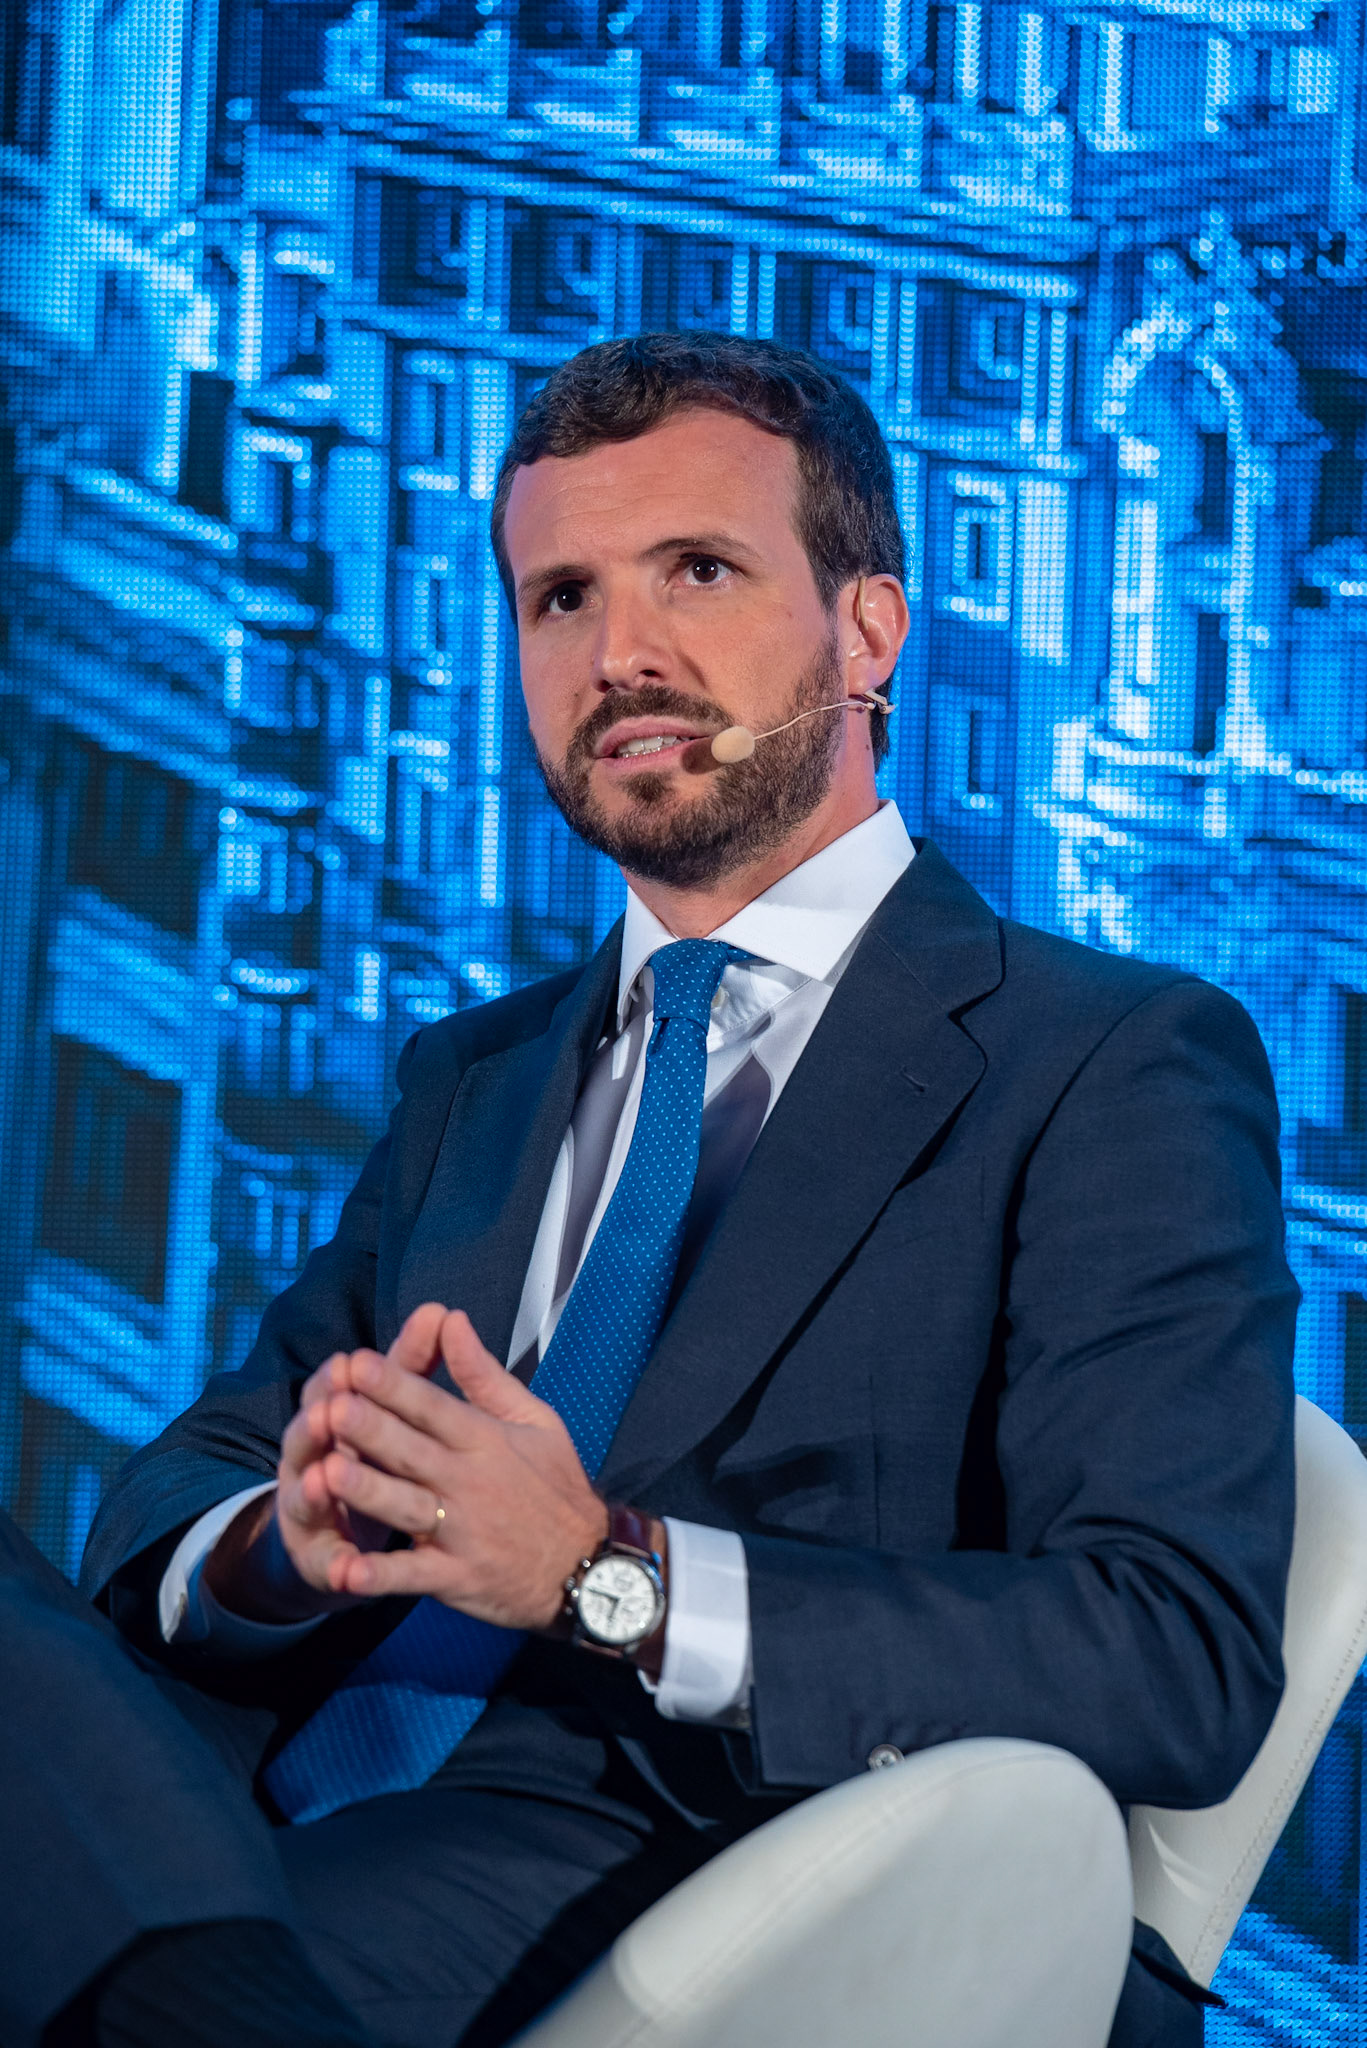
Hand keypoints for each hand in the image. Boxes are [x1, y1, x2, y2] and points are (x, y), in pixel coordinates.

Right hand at [202, 1304, 448, 1621]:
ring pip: (310, 1496)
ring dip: (315, 1489)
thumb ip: (416, 1363)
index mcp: (337, 1417)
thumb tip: (442, 1310)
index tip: (352, 1362)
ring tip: (324, 1479)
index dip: (341, 1380)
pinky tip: (346, 1570)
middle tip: (331, 1411)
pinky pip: (329, 1563)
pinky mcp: (322, 1558)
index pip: (334, 1390)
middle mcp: (314, 1458)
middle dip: (320, 1425)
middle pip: (314, 1438)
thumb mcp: (402, 1409)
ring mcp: (311, 1510)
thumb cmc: (382, 1454)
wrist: (345, 1532)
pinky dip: (338, 1566)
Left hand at [316, 1309, 609, 1630]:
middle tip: (331, 1407)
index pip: (434, 1407)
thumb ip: (484, 1374)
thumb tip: (451, 1320)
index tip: (357, 1362)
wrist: (587, 1566)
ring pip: (406, 1509)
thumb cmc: (555, 1486)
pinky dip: (381, 1577)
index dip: (395, 1386)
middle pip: (412, 1452)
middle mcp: (470, 1482)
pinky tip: (348, 1574)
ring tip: (327, 1474)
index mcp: (485, 1440)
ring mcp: (461, 1532)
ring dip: (368, 1494)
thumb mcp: (534, 1419)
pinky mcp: (455, 1577)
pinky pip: (413, 1576)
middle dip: (371, 1430)